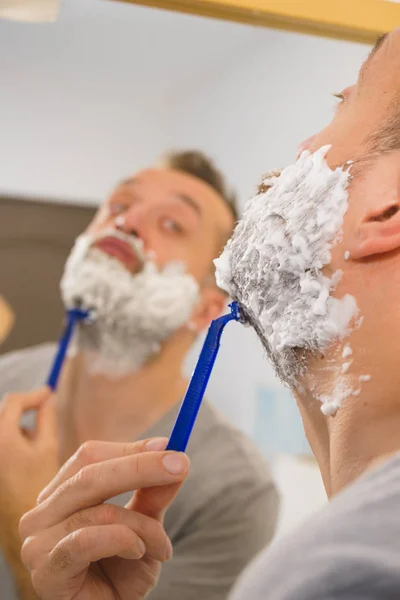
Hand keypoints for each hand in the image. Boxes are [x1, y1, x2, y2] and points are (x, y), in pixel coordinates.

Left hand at [0, 388, 58, 545]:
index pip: (14, 402)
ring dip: (18, 429)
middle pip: (5, 415)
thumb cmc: (35, 489)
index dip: (33, 396)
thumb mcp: (48, 449)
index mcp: (1, 437)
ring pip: (3, 430)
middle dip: (25, 413)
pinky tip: (26, 460)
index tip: (48, 394)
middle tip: (45, 414)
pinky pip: (1, 445)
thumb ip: (47, 419)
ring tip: (36, 445)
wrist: (20, 526)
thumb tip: (48, 399)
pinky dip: (12, 443)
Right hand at [20, 438, 189, 599]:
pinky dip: (122, 541)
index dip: (130, 449)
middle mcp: (41, 513)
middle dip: (141, 466)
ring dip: (143, 525)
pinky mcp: (45, 570)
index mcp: (60, 495)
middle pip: (90, 472)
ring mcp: (37, 541)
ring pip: (99, 510)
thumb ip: (154, 495)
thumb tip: (176, 457)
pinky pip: (87, 540)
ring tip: (163, 546)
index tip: (169, 446)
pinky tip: (138, 553)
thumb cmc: (121, 573)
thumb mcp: (145, 527)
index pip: (90, 456)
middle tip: (181, 465)